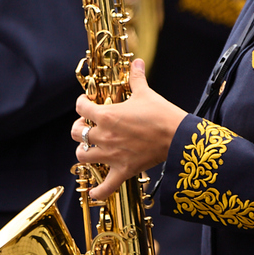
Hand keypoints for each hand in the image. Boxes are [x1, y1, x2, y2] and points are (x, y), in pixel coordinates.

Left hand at [74, 59, 185, 198]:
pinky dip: (98, 192)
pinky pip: (105, 186)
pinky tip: (93, 193)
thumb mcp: (146, 93)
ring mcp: (111, 155)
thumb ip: (136, 78)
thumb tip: (137, 62)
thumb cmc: (160, 113)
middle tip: (88, 126)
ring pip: (83, 157)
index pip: (80, 107)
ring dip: (84, 152)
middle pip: (77, 133)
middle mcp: (104, 136)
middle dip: (79, 129)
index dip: (81, 103)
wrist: (176, 136)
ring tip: (91, 149)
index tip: (86, 103)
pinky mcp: (122, 170)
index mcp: (106, 115)